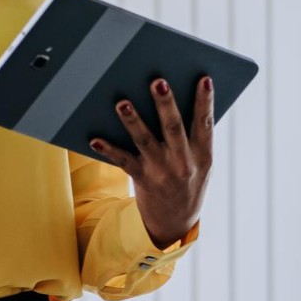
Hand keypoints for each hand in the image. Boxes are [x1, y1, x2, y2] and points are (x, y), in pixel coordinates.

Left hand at [90, 76, 213, 248]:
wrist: (176, 221)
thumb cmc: (187, 179)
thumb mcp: (200, 162)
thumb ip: (192, 136)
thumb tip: (172, 98)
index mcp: (203, 154)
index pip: (205, 123)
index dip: (206, 101)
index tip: (204, 79)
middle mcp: (183, 163)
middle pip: (173, 128)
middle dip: (166, 104)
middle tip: (158, 82)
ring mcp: (161, 171)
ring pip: (145, 141)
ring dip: (133, 121)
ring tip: (123, 103)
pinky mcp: (142, 179)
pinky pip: (123, 161)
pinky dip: (108, 149)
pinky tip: (94, 138)